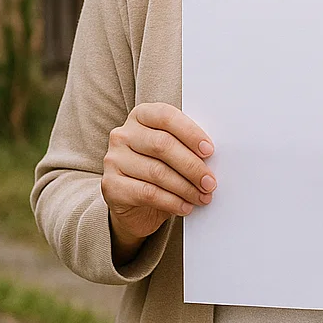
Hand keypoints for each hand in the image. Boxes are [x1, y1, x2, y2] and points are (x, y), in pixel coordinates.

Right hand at [102, 103, 215, 260]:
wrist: (133, 203)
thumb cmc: (158, 168)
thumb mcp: (172, 151)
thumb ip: (186, 145)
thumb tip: (212, 155)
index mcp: (141, 115)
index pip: (167, 117)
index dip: (190, 133)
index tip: (210, 150)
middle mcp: (123, 134)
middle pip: (162, 145)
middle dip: (191, 165)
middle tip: (210, 181)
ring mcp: (113, 159)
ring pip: (157, 171)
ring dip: (185, 187)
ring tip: (202, 196)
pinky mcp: (111, 186)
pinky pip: (147, 193)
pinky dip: (171, 201)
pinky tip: (185, 206)